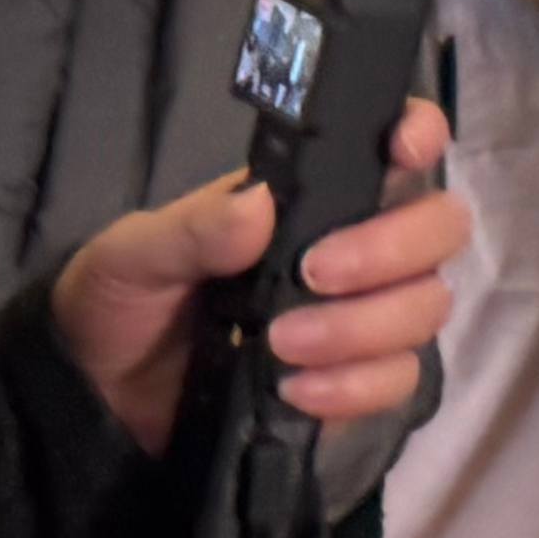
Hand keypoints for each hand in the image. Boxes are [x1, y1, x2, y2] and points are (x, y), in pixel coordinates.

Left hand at [46, 99, 464, 454]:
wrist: (98, 401)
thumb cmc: (118, 304)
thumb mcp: (132, 255)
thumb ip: (192, 230)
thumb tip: (260, 208)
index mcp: (309, 198)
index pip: (396, 148)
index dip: (420, 136)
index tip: (402, 150)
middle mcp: (356, 248)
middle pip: (439, 227)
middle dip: (390, 249)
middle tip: (315, 275)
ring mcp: (362, 319)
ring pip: (426, 305)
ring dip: (363, 327)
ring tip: (282, 346)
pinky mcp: (355, 385)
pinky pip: (399, 379)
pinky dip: (356, 386)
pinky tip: (298, 392)